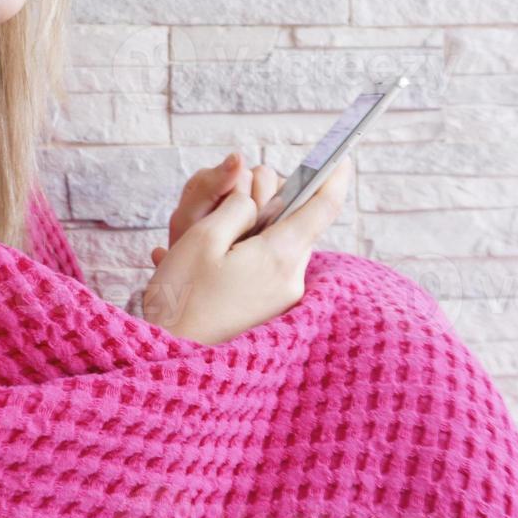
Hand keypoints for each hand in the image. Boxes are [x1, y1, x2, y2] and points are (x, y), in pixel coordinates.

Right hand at [138, 154, 353, 345]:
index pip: (321, 208)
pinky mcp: (271, 312)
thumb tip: (253, 201)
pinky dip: (253, 252)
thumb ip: (234, 209)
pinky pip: (271, 268)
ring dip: (261, 230)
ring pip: (283, 246)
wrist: (175, 360)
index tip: (342, 157)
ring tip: (216, 235)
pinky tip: (215, 259)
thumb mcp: (200, 238)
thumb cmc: (181, 299)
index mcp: (278, 256)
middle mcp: (291, 279)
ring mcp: (283, 299)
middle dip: (276, 203)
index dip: (334, 178)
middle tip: (237, 197)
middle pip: (297, 225)